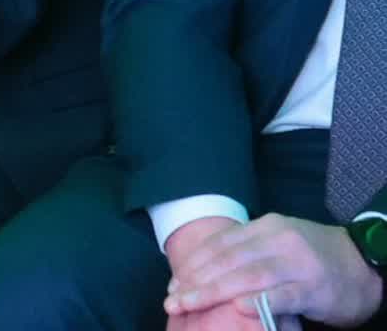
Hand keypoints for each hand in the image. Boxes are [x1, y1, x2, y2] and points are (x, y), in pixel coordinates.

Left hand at [167, 214, 383, 326]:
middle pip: (228, 260)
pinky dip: (259, 301)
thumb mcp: (279, 242)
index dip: (194, 264)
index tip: (174, 283)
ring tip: (189, 304)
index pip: (221, 244)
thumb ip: (247, 249)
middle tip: (172, 299)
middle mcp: (279, 240)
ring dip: (214, 292)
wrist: (363, 264)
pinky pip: (283, 295)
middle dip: (195, 281)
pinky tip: (238, 308)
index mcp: (266, 227)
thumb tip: (204, 268)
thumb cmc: (313, 256)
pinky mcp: (315, 288)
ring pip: (248, 276)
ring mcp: (298, 264)